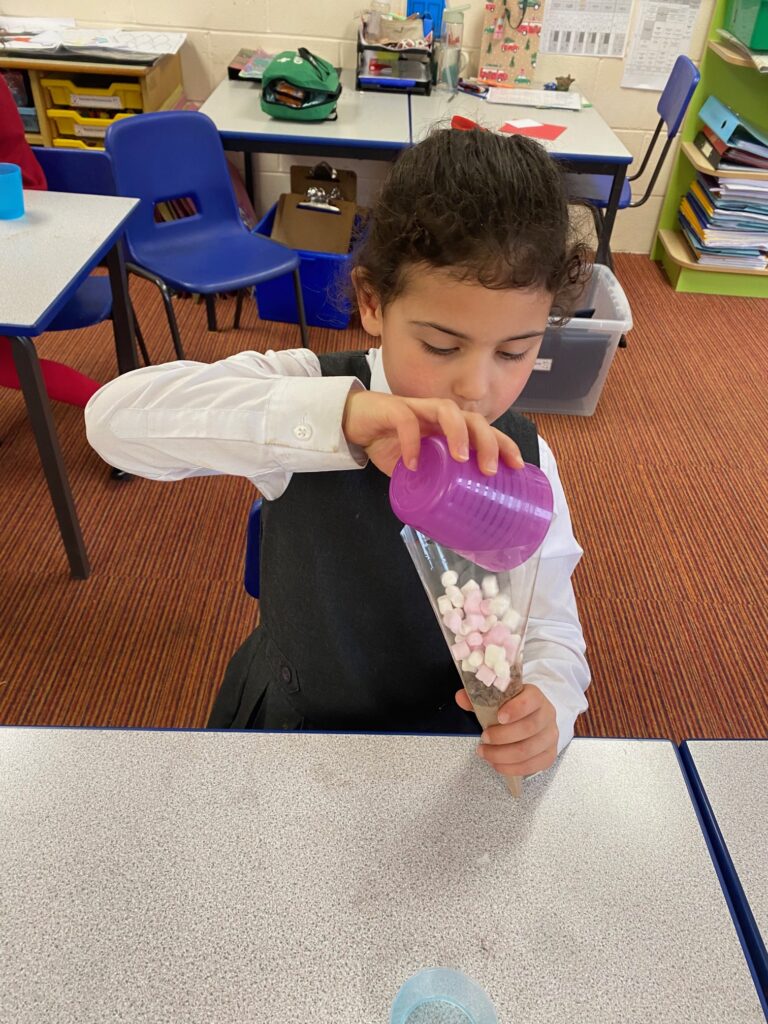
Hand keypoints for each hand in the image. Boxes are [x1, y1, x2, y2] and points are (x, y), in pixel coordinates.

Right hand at [342, 390, 523, 477]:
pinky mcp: (392, 409)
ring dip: (459, 433)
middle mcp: (437, 415)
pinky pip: (406, 421)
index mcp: (447, 428)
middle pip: (473, 418)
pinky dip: (412, 442)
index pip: (483, 430)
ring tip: (462, 459)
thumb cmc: (388, 442)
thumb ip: (430, 480)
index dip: (503, 444)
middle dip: (488, 441)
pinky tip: (413, 463)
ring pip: (447, 410)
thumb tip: (448, 513)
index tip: (517, 465)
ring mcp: (416, 409)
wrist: (352, 423)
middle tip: (490, 470)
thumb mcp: (415, 467)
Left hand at [455, 684, 558, 776]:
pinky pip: (532, 765)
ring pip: (528, 750)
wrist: (533, 717)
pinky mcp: (549, 754)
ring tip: (485, 753)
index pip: (531, 700)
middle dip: (502, 736)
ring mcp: (550, 736)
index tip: (499, 717)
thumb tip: (460, 698)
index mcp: (535, 696)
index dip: (516, 709)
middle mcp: (547, 715)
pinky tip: (497, 764)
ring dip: (502, 755)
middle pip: (528, 728)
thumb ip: (479, 698)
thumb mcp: (497, 699)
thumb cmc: (512, 708)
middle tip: (484, 738)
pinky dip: (511, 768)